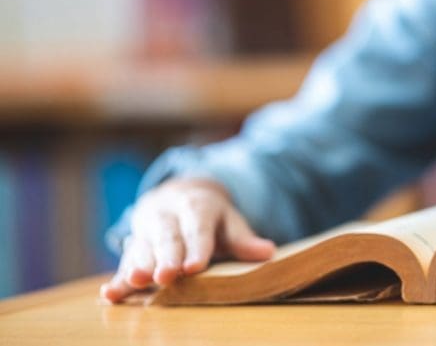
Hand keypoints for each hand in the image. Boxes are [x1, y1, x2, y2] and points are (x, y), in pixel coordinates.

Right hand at [99, 178, 275, 302]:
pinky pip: (123, 263)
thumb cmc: (209, 217)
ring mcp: (146, 230)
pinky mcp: (132, 246)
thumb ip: (244, 239)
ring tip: (136, 281)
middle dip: (166, 257)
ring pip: (142, 247)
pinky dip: (117, 279)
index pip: (197, 228)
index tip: (195, 267)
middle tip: (166, 276)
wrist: (175, 196)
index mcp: (196, 206)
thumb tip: (269, 253)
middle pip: (167, 237)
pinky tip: (110, 294)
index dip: (197, 247)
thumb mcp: (228, 221)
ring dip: (138, 265)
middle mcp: (168, 216)